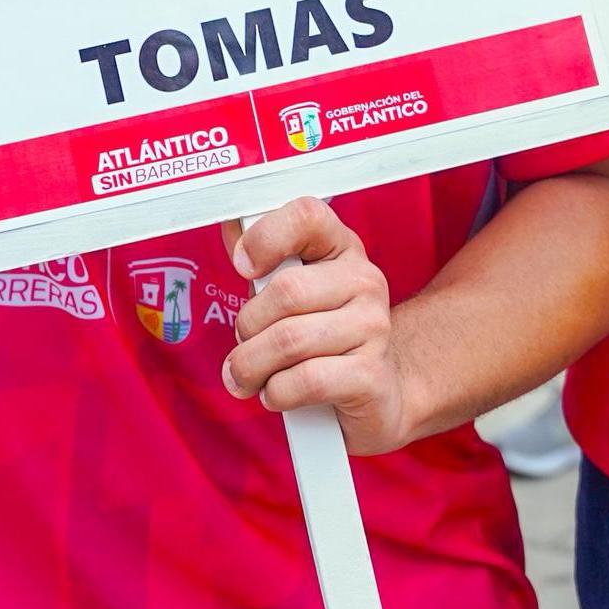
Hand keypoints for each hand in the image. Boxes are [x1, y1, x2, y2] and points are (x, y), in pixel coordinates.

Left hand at [220, 199, 411, 457]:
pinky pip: (305, 380)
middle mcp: (364, 281)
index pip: (306, 216)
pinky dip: (277, 392)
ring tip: (248, 375)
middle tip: (244, 343)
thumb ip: (263, 260)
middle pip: (286, 291)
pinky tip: (277, 392)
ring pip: (289, 341)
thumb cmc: (322, 335)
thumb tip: (231, 226)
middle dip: (248, 325)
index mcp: (341, 248)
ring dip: (252, 365)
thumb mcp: (294, 290)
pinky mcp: (372, 375)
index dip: (266, 237)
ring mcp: (374, 327)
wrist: (377, 391)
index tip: (243, 266)